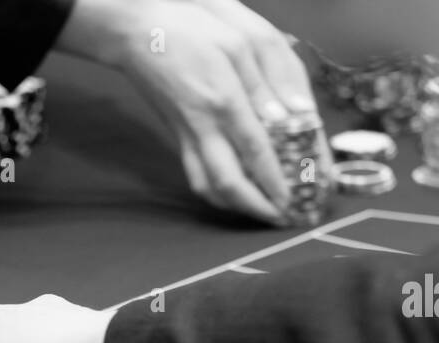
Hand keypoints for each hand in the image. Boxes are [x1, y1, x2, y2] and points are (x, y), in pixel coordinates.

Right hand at [58, 0, 318, 224]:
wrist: (139, 32)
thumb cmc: (192, 29)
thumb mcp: (239, 41)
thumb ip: (267, 80)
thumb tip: (291, 117)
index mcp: (223, 99)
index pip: (256, 150)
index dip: (278, 180)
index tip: (299, 198)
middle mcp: (203, 126)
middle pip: (229, 182)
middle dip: (258, 207)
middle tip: (283, 217)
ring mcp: (186, 135)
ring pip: (209, 187)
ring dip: (236, 206)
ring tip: (262, 212)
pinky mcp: (177, 137)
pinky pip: (196, 176)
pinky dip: (216, 194)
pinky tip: (233, 194)